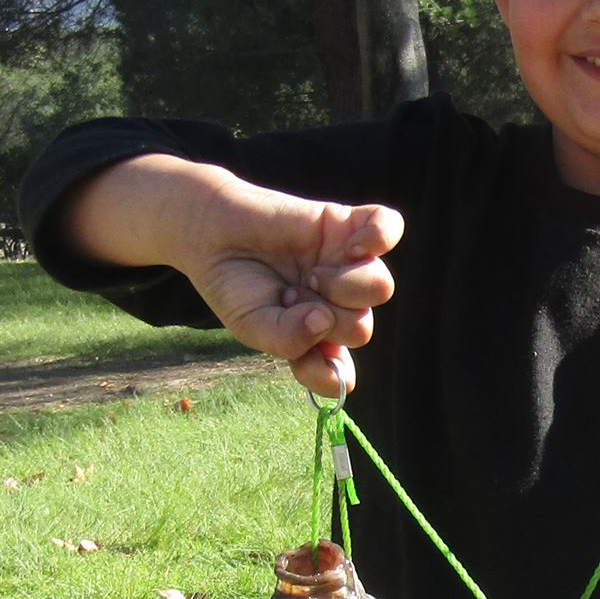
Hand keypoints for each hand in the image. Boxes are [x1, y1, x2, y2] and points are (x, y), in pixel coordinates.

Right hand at [181, 178, 401, 396]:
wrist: (210, 232)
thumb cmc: (234, 285)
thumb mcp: (252, 325)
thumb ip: (288, 339)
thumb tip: (323, 322)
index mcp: (319, 338)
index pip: (341, 372)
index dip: (329, 373)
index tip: (302, 360)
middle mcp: (340, 303)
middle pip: (362, 328)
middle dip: (325, 320)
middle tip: (290, 297)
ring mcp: (347, 264)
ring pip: (380, 286)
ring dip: (343, 286)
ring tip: (310, 274)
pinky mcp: (346, 225)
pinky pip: (389, 226)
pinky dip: (377, 236)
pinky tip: (352, 246)